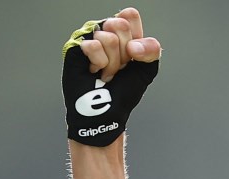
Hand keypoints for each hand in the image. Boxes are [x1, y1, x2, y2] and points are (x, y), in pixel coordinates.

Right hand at [62, 9, 160, 145]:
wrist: (105, 112)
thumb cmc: (122, 93)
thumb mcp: (147, 69)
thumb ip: (152, 49)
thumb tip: (132, 45)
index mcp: (123, 32)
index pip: (130, 16)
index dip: (135, 39)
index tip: (132, 57)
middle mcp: (105, 31)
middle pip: (120, 25)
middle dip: (123, 55)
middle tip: (118, 69)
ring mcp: (89, 37)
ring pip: (108, 37)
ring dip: (111, 63)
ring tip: (106, 73)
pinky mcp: (76, 47)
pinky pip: (92, 44)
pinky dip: (98, 63)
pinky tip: (94, 71)